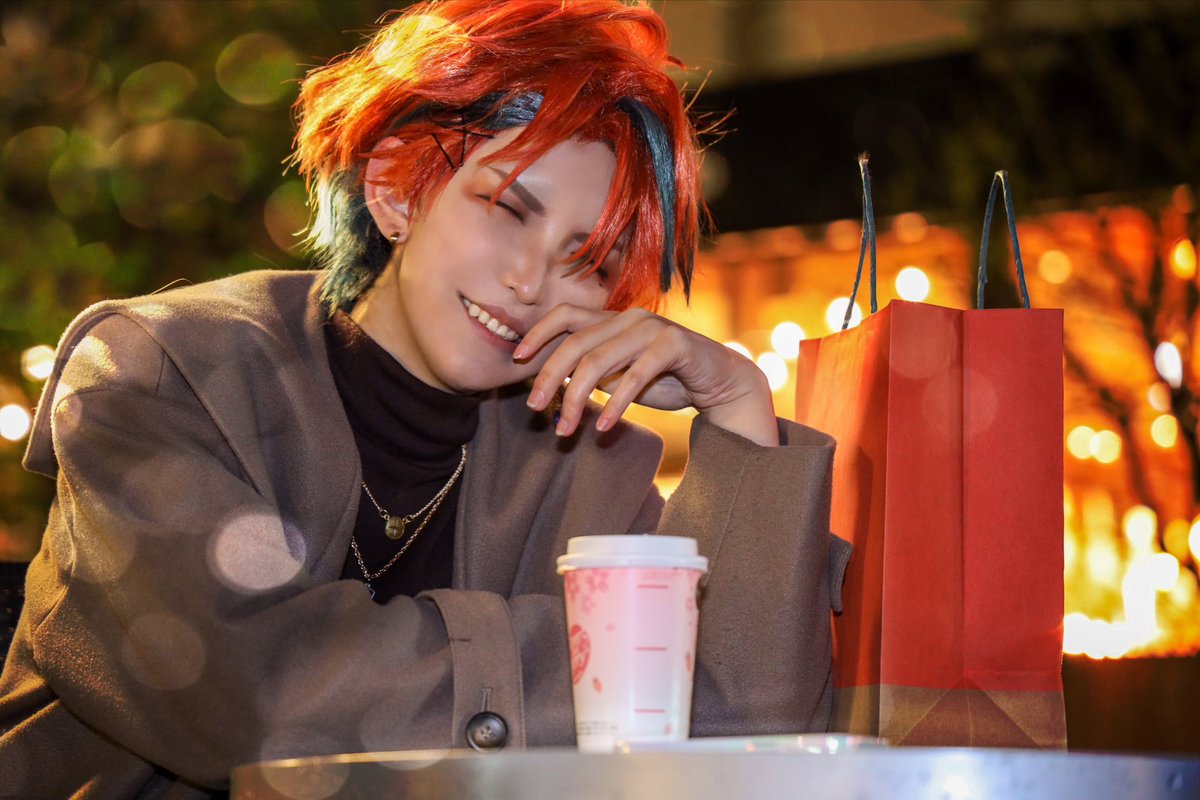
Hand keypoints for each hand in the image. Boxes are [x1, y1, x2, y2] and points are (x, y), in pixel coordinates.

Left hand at [512, 305, 778, 445]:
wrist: (719, 382)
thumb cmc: (666, 379)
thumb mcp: (621, 376)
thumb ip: (592, 374)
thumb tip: (550, 386)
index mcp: (613, 319)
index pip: (566, 314)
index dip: (539, 332)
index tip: (517, 358)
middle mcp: (629, 318)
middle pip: (576, 343)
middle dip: (549, 376)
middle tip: (534, 408)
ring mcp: (652, 328)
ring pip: (599, 360)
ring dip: (577, 398)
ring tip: (565, 429)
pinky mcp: (674, 344)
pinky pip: (635, 375)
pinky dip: (616, 403)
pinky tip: (605, 427)